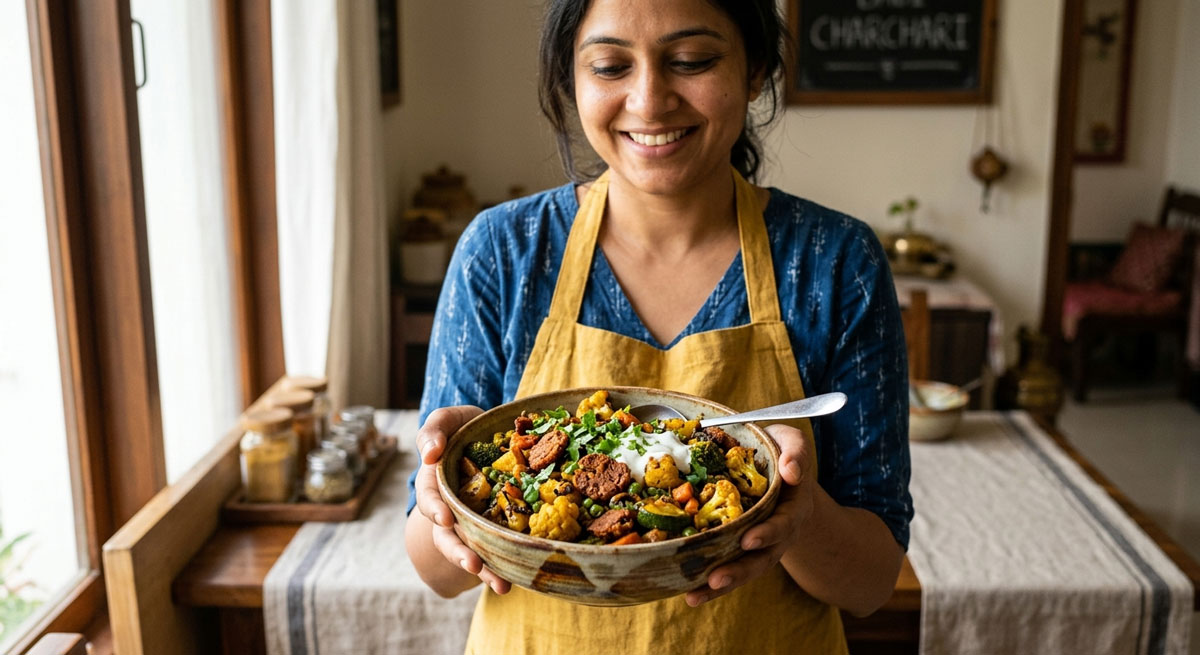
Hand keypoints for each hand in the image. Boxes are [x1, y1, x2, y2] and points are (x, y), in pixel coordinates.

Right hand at [413, 405, 511, 594]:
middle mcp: (452, 508)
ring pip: (474, 549)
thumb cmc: (464, 427)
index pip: (430, 500)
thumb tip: (430, 454)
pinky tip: (516, 580)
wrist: (495, 432)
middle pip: (449, 536)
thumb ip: (433, 431)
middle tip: (473, 564)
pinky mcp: (498, 527)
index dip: (435, 510)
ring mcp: (474, 521)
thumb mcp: (448, 420)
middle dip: (459, 552)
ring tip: (501, 585)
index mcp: (436, 485)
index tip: (445, 518)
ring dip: (485, 569)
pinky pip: (500, 548)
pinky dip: (506, 565)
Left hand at [685, 423, 813, 606]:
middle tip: (716, 577)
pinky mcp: (739, 549)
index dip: (768, 532)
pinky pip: (727, 568)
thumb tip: (791, 471)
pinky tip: (688, 594)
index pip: (784, 522)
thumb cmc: (779, 453)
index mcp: (792, 507)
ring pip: (744, 570)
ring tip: (695, 594)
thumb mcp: (791, 442)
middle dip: (739, 570)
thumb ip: (796, 451)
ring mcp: (759, 545)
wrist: (778, 473)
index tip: (749, 539)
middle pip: (762, 558)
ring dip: (722, 584)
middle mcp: (777, 532)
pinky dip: (710, 585)